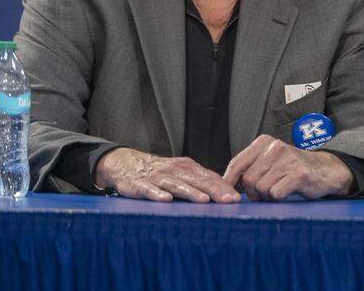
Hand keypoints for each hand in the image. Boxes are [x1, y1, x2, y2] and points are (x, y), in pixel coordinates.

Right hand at [94, 147, 240, 202]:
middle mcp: (175, 170)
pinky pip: (149, 189)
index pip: (209, 177)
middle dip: (215, 191)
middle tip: (229, 200)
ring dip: (191, 192)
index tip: (236, 198)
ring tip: (203, 200)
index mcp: (188, 167)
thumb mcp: (181, 173)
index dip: (223, 188)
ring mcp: (158, 177)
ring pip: (177, 185)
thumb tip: (224, 193)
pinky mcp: (140, 184)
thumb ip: (200, 181)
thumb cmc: (160, 172)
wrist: (127, 163)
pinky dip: (157, 194)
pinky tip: (166, 199)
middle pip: (198, 181)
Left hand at [222, 134, 354, 200]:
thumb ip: (249, 168)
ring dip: (267, 196)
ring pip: (261, 188)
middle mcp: (275, 147)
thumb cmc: (292, 169)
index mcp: (264, 142)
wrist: (325, 170)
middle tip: (264, 194)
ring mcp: (287, 159)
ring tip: (278, 190)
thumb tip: (222, 185)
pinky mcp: (299, 174)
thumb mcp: (269, 161)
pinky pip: (276, 194)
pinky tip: (288, 192)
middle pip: (248, 180)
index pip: (237, 163)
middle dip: (253, 192)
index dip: (229, 182)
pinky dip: (279, 199)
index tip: (227, 195)